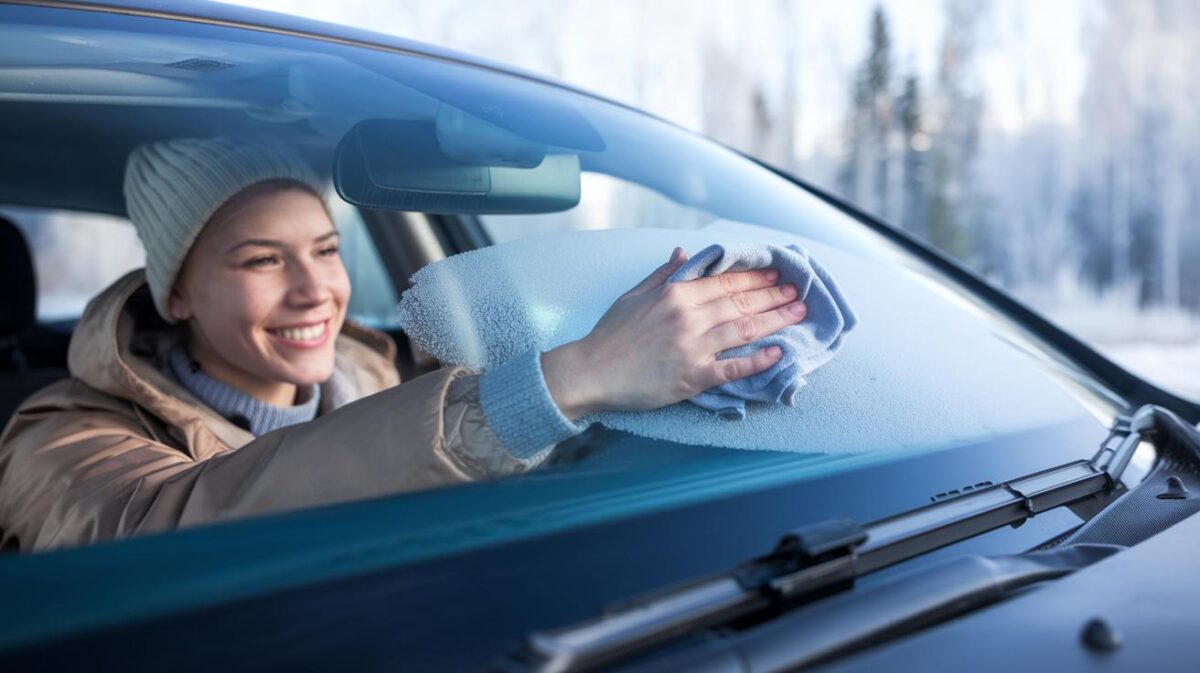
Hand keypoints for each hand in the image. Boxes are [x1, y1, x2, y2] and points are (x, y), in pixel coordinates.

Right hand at [541, 247, 806, 419]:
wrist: (590, 372)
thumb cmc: (610, 335)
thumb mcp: (633, 295)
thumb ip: (663, 273)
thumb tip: (685, 252)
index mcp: (675, 293)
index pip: (725, 281)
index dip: (755, 277)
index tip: (777, 273)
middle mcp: (688, 317)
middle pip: (741, 302)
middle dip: (773, 295)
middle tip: (798, 291)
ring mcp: (693, 347)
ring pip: (744, 329)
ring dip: (775, 320)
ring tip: (798, 313)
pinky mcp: (693, 377)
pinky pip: (733, 367)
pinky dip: (758, 360)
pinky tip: (779, 353)